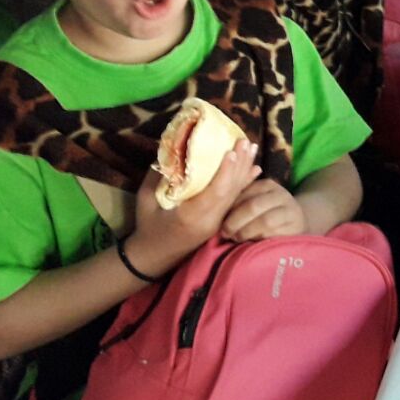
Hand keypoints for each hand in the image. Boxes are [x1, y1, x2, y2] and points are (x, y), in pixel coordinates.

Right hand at [126, 137, 261, 275]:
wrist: (154, 258)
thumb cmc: (147, 227)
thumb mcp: (145, 200)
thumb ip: (157, 177)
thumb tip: (170, 149)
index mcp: (190, 216)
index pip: (215, 193)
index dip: (226, 171)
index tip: (232, 151)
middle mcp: (210, 220)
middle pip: (230, 190)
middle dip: (240, 164)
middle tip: (245, 141)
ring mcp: (217, 222)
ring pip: (235, 194)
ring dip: (245, 170)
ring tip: (252, 147)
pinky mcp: (220, 221)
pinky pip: (234, 199)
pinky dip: (244, 183)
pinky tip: (254, 169)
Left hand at [220, 178, 307, 241]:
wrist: (295, 223)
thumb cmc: (266, 214)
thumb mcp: (254, 202)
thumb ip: (238, 200)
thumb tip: (216, 200)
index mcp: (267, 185)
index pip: (243, 194)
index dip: (229, 210)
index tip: (219, 222)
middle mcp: (280, 195)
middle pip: (253, 207)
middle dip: (235, 222)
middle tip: (226, 233)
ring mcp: (290, 210)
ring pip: (264, 221)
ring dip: (247, 232)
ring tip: (238, 238)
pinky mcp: (296, 226)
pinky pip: (274, 233)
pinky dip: (260, 239)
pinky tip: (253, 241)